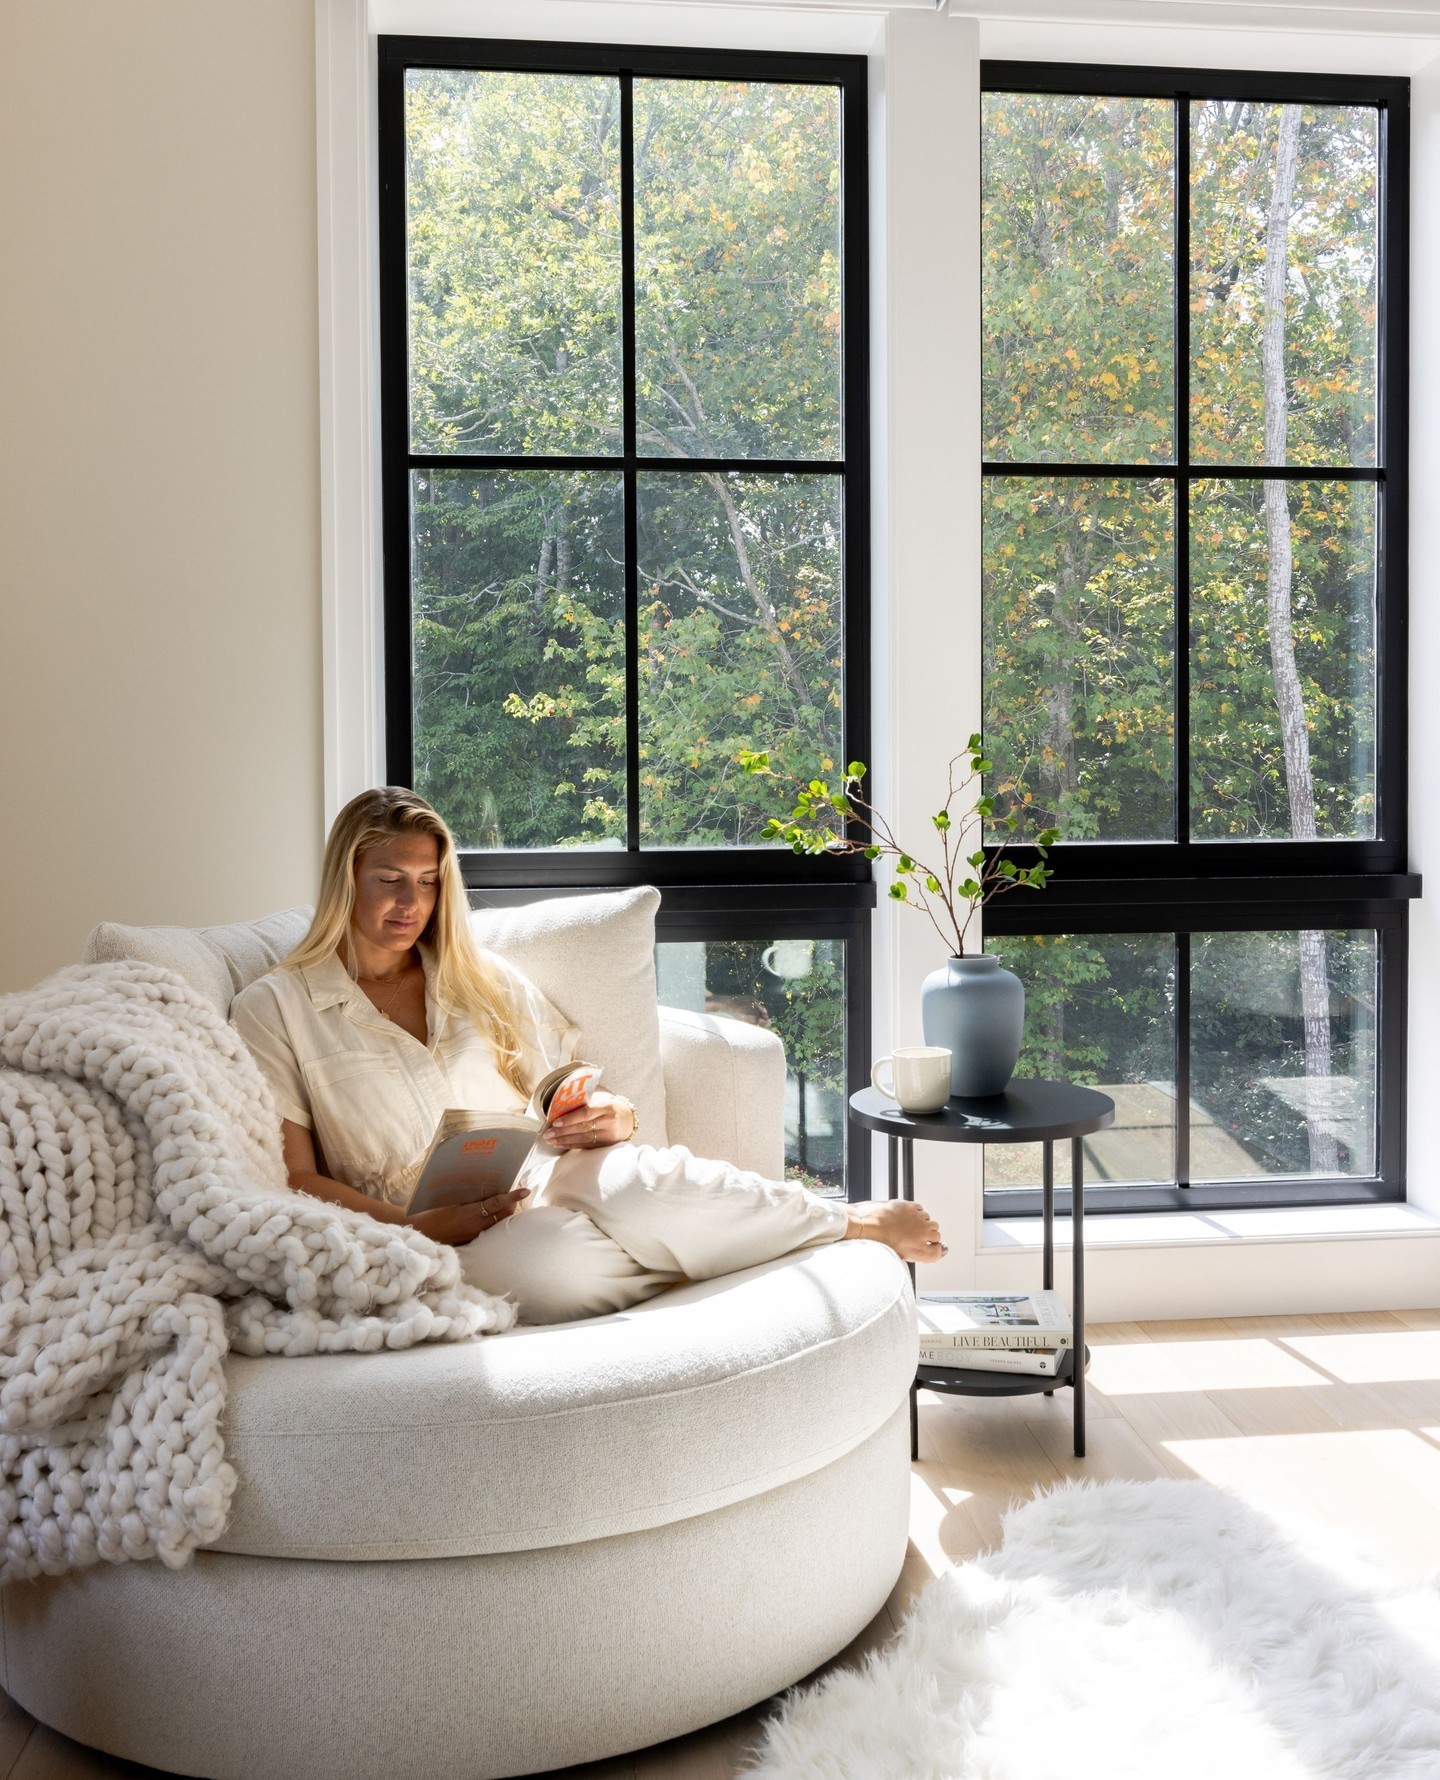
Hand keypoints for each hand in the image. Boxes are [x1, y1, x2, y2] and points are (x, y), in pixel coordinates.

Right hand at [409, 1186, 529, 1245]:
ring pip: (499, 1223)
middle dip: (511, 1205)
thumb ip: (472, 1198)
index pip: (498, 1202)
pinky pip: (489, 1231)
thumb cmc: (434, 1213)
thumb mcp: (453, 1201)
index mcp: (472, 1212)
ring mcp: (475, 1235)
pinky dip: (494, 1222)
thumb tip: (487, 1190)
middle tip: (514, 1194)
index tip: (526, 1190)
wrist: (422, 1233)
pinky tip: (491, 1217)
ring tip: (505, 1204)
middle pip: (504, 1214)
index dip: (513, 1196)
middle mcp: (477, 1225)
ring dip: (504, 1214)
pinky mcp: (472, 1241)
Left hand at [544, 1090, 636, 1149]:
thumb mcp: (602, 1099)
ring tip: (550, 1140)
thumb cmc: (610, 1107)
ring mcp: (608, 1135)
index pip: (586, 1113)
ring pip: (583, 1139)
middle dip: (562, 1132)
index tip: (555, 1123)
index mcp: (607, 1107)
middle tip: (547, 1134)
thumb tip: (561, 1104)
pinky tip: (560, 1144)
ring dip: (564, 1140)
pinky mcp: (605, 1145)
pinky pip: (586, 1146)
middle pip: (582, 1128)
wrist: (629, 1120)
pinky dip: (571, 1145)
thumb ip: (585, 1101)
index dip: (570, 1119)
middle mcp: (609, 1122)